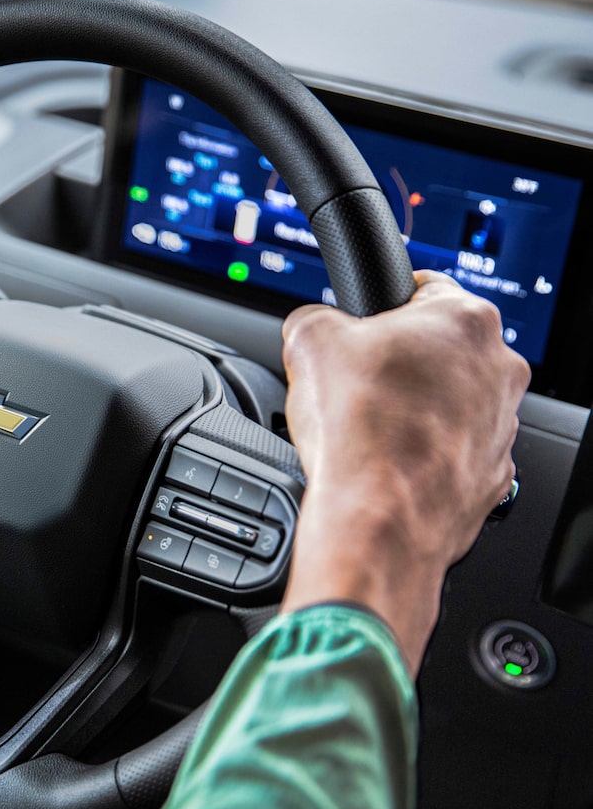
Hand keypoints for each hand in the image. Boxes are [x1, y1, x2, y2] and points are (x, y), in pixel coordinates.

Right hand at [280, 271, 529, 672]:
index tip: (362, 328)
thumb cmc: (359, 431)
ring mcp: (500, 425)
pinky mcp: (492, 474)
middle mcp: (499, 368)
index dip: (381, 309)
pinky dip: (422, 454)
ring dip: (412, 409)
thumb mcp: (308, 339)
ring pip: (448, 402)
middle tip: (355, 383)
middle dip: (397, 363)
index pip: (424, 290)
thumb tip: (312, 328)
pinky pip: (451, 451)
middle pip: (438, 349)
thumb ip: (314, 318)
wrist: (378, 518)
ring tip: (365, 428)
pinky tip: (384, 461)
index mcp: (465, 320)